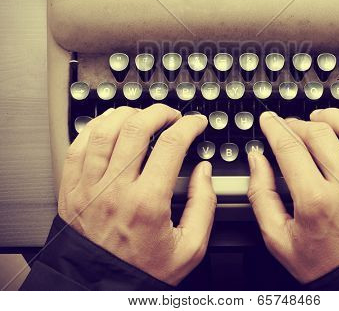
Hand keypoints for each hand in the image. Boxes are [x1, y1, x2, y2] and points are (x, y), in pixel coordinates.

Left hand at [58, 104, 215, 285]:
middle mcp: (115, 190)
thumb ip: (204, 205)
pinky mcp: (71, 189)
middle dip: (160, 112)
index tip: (196, 123)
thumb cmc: (142, 271)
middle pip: (137, 128)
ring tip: (142, 115)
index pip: (171, 145)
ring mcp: (89, 187)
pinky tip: (109, 124)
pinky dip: (95, 127)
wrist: (100, 289)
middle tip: (171, 115)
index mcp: (147, 203)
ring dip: (127, 114)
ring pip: (105, 130)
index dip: (189, 126)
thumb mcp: (189, 247)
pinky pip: (78, 146)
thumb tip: (203, 171)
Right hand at [248, 108, 338, 282]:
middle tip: (289, 126)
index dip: (275, 127)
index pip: (290, 147)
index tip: (269, 120)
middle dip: (297, 123)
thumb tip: (256, 160)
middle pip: (318, 133)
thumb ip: (261, 195)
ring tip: (319, 118)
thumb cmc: (325, 262)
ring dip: (331, 116)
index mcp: (316, 202)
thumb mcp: (279, 238)